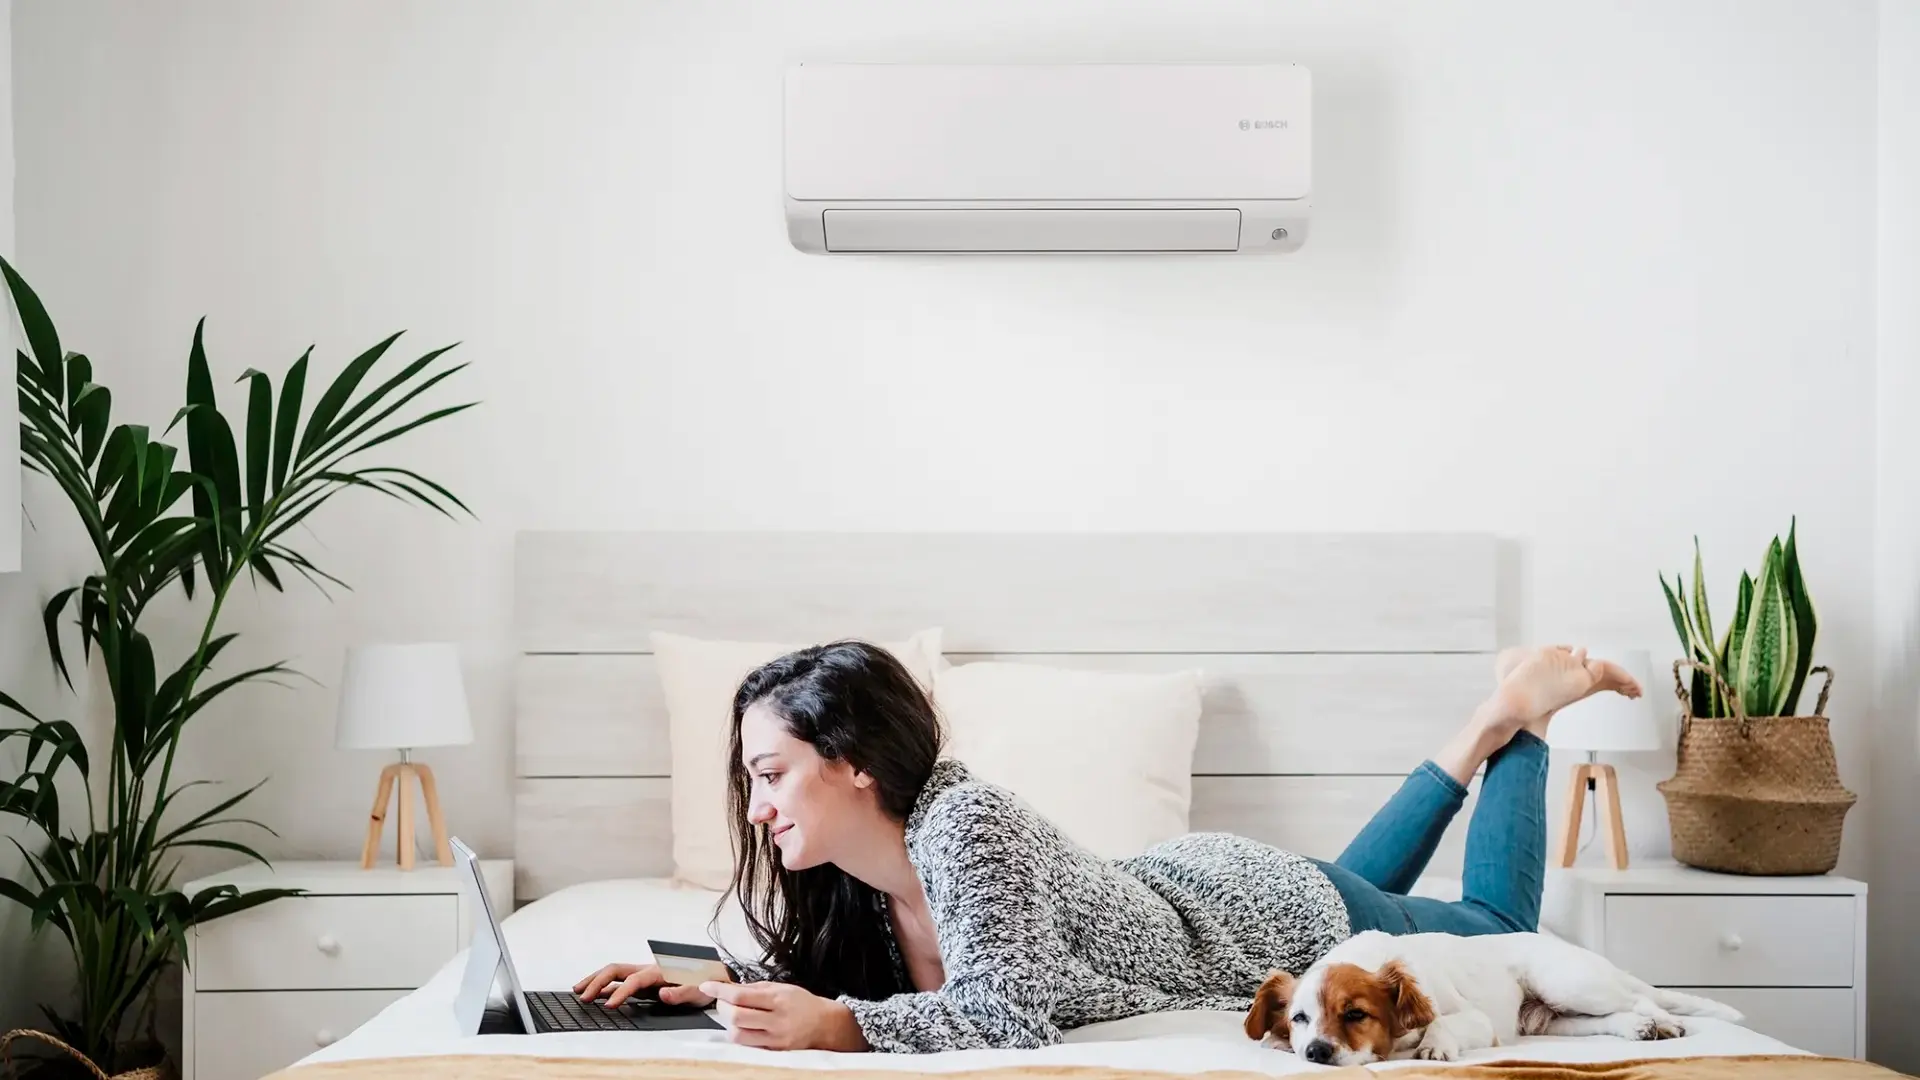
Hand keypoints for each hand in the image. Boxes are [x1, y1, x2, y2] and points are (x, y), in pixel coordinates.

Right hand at [572, 963, 717, 1008]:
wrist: (711, 975)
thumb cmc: (704, 982)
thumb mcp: (698, 990)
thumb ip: (681, 992)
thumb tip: (663, 992)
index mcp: (659, 971)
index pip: (634, 981)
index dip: (620, 992)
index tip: (609, 1005)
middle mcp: (648, 969)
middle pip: (616, 970)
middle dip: (597, 981)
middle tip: (583, 996)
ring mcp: (643, 974)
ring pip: (614, 972)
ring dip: (595, 979)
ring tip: (578, 990)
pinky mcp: (643, 980)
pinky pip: (619, 980)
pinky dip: (603, 985)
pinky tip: (593, 994)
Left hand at [699, 980, 868, 1050]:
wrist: (824, 1024)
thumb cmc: (801, 1003)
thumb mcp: (780, 987)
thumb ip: (754, 988)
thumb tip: (727, 988)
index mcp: (777, 999)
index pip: (741, 995)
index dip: (719, 991)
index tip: (706, 987)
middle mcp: (776, 1020)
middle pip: (736, 1017)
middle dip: (722, 1008)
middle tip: (722, 1003)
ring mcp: (775, 1039)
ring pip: (738, 1035)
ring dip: (729, 1025)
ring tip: (734, 1018)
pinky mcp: (774, 1051)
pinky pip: (748, 1046)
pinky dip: (741, 1036)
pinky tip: (744, 1028)